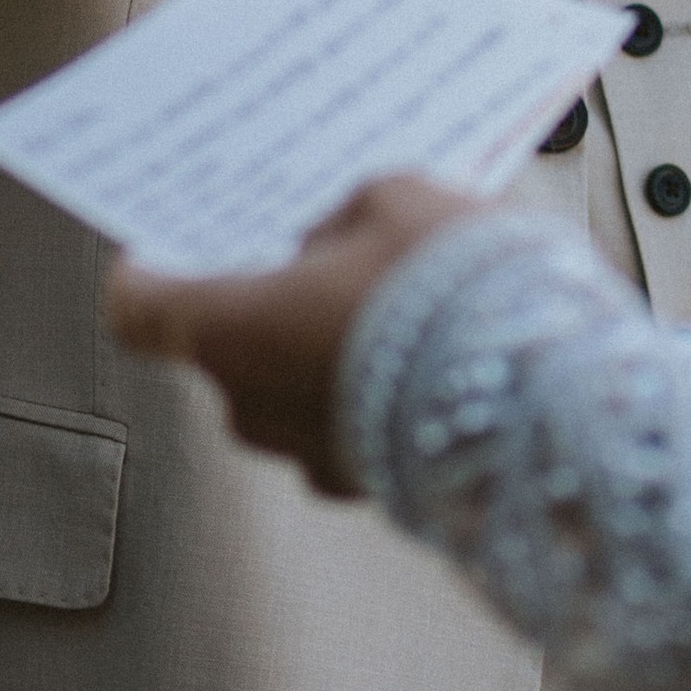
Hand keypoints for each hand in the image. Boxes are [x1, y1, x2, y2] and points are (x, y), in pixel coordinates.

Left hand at [106, 174, 474, 497]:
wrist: (551, 398)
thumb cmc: (455, 290)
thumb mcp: (394, 201)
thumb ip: (339, 215)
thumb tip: (328, 235)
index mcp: (234, 329)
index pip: (140, 310)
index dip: (146, 272)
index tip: (161, 247)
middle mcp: (253, 407)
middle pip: (227, 345)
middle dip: (267, 297)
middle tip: (321, 249)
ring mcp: (308, 458)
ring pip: (290, 387)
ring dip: (324, 346)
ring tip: (398, 295)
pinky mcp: (368, 490)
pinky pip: (346, 424)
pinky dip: (372, 390)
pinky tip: (427, 347)